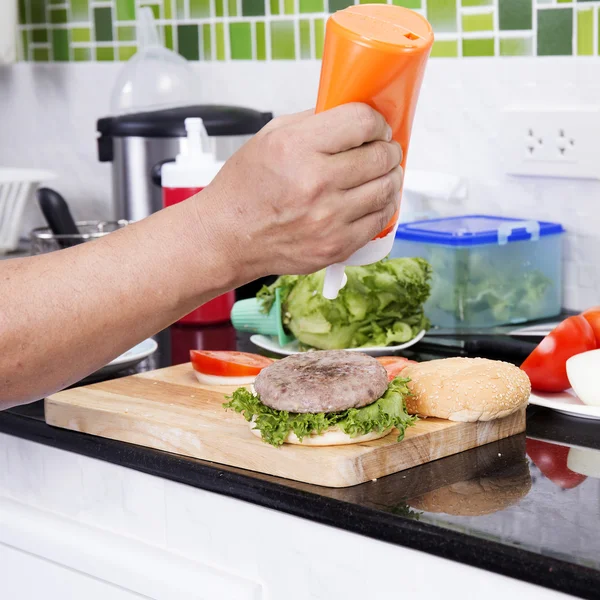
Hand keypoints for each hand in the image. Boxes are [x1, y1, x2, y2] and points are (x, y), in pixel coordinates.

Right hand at [199, 104, 402, 278]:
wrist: (228, 237)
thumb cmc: (244, 188)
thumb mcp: (269, 137)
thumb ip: (313, 122)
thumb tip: (352, 113)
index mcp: (297, 148)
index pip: (362, 122)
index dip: (376, 122)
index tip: (376, 127)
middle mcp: (315, 183)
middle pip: (381, 156)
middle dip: (388, 149)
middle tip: (383, 150)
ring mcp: (328, 219)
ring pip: (386, 189)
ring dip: (390, 177)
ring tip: (381, 174)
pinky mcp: (336, 246)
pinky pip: (380, 220)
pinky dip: (383, 206)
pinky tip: (374, 199)